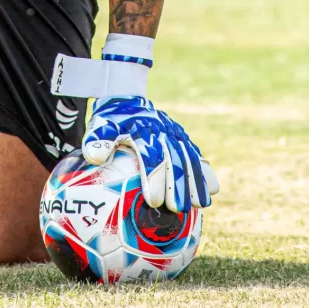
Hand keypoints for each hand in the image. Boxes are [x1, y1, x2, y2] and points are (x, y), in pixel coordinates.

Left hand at [82, 96, 218, 213]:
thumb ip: (98, 140)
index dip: (154, 178)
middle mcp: (162, 133)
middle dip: (177, 186)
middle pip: (173, 160)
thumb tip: (94, 156)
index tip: (155, 201)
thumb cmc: (112, 120)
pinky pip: (196, 154)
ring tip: (201, 205)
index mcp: (142, 132)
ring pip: (189, 158)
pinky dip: (205, 170)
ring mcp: (175, 134)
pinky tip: (213, 189)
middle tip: (179, 209)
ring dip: (195, 181)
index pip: (150, 156)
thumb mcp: (101, 125)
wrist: (128, 99)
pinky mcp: (182, 138)